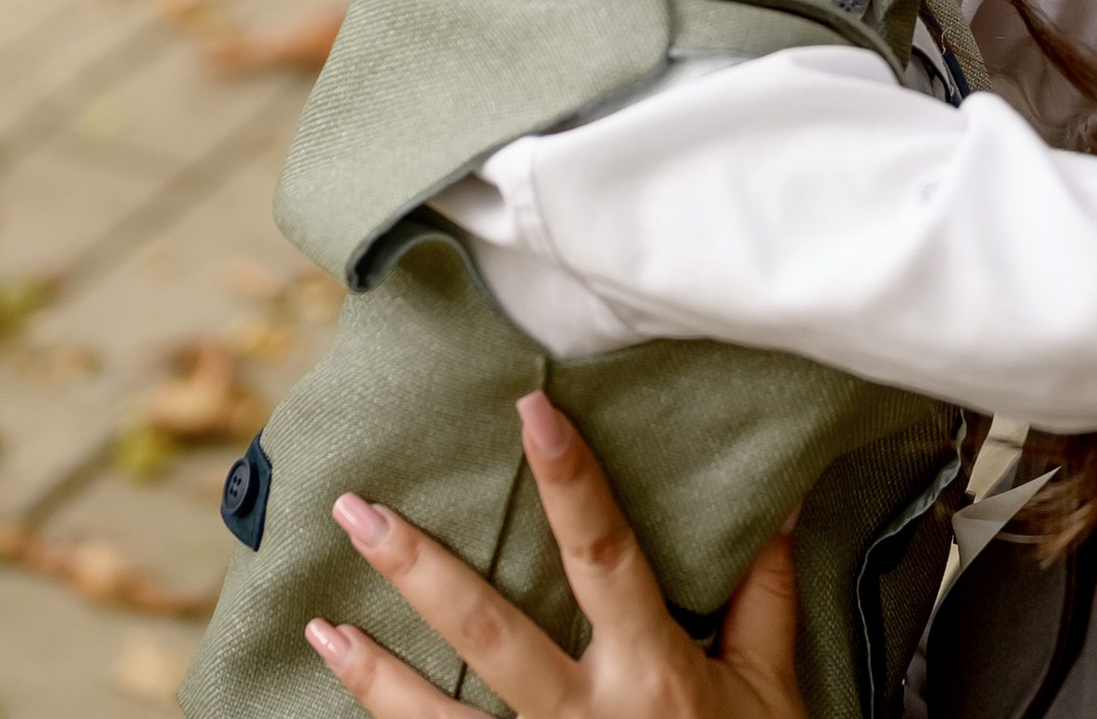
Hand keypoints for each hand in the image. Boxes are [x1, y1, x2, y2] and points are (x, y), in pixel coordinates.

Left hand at [306, 394, 808, 718]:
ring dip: (375, 674)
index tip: (530, 408)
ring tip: (320, 626)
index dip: (568, 478)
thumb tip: (775, 497)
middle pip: (488, 629)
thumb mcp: (771, 688)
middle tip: (355, 511)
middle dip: (417, 569)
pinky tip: (348, 712)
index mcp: (652, 672)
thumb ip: (765, 594)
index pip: (603, 552)